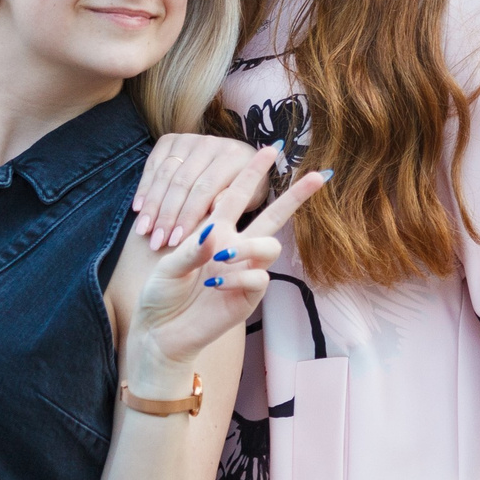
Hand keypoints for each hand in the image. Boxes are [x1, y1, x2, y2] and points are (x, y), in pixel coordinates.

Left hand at [128, 147, 328, 377]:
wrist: (160, 332)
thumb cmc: (161, 294)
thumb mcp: (168, 265)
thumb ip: (192, 248)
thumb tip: (218, 233)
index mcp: (214, 231)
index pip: (237, 195)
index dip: (252, 172)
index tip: (271, 148)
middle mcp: (235, 248)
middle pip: (273, 217)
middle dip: (295, 196)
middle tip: (319, 175)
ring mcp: (245, 273)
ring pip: (270, 247)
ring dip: (249, 247)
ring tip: (222, 257)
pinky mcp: (248, 298)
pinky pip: (258, 278)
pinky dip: (238, 276)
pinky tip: (215, 284)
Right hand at [132, 133, 270, 250]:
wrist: (238, 164)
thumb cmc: (243, 192)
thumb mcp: (246, 201)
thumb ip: (229, 206)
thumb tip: (211, 213)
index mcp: (233, 157)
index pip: (204, 189)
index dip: (188, 216)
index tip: (175, 242)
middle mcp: (210, 143)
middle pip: (181, 182)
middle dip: (166, 215)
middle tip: (156, 241)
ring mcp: (189, 139)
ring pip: (164, 174)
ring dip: (151, 204)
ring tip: (142, 230)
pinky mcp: (171, 140)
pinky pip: (153, 164)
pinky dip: (144, 187)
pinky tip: (138, 208)